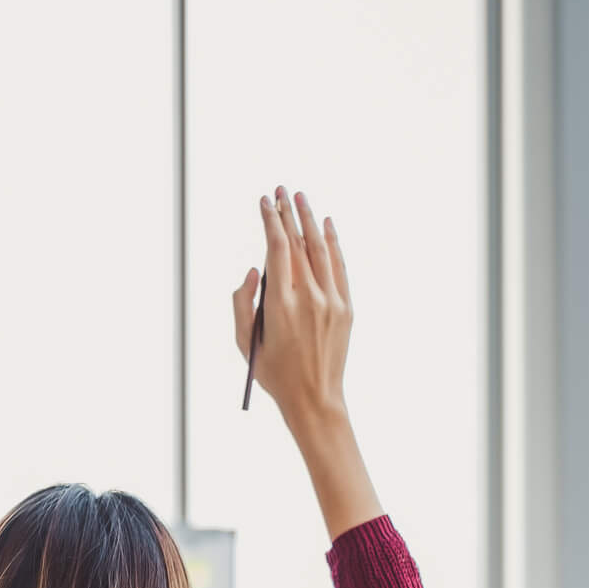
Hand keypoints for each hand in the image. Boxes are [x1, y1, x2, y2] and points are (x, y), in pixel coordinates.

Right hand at [231, 187, 382, 540]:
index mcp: (280, 304)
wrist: (314, 398)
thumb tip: (254, 270)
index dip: (270, 222)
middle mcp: (309, 297)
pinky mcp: (346, 308)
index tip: (263, 203)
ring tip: (302, 198)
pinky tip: (327, 225)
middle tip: (281, 189)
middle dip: (288, 213)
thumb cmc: (272, 372)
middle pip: (299, 243)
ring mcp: (331, 301)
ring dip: (311, 220)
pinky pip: (339, 267)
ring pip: (321, 250)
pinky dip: (333, 244)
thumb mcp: (244, 341)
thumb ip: (242, 302)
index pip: (276, 249)